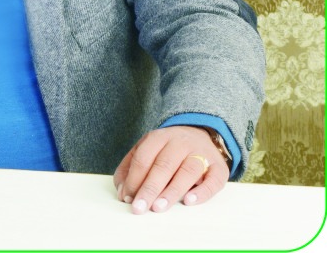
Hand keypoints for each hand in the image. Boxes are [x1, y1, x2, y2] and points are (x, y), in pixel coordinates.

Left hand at [113, 125, 228, 214]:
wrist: (200, 134)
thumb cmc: (167, 150)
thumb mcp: (146, 150)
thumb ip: (131, 168)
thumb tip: (123, 193)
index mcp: (159, 137)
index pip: (144, 158)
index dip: (134, 179)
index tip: (127, 198)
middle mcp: (180, 143)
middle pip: (163, 165)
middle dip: (149, 188)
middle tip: (139, 207)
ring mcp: (201, 153)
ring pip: (187, 171)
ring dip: (172, 191)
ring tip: (159, 207)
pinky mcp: (219, 167)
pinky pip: (214, 179)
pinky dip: (202, 192)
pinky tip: (189, 201)